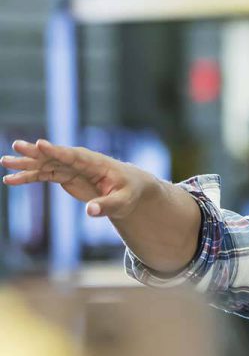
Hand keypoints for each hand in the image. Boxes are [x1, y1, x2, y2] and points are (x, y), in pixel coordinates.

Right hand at [1, 139, 153, 219]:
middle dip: (36, 152)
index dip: (57, 151)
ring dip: (25, 164)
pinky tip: (9, 181)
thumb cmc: (129, 192)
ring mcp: (70, 167)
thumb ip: (107, 206)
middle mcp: (79, 161)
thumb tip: (90, 212)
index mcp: (95, 163)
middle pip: (54, 156)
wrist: (129, 188)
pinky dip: (28, 177)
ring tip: (4, 163)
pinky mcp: (64, 175)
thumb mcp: (123, 202)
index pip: (74, 155)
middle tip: (16, 146)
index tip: (40, 144)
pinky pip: (42, 175)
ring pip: (44, 164)